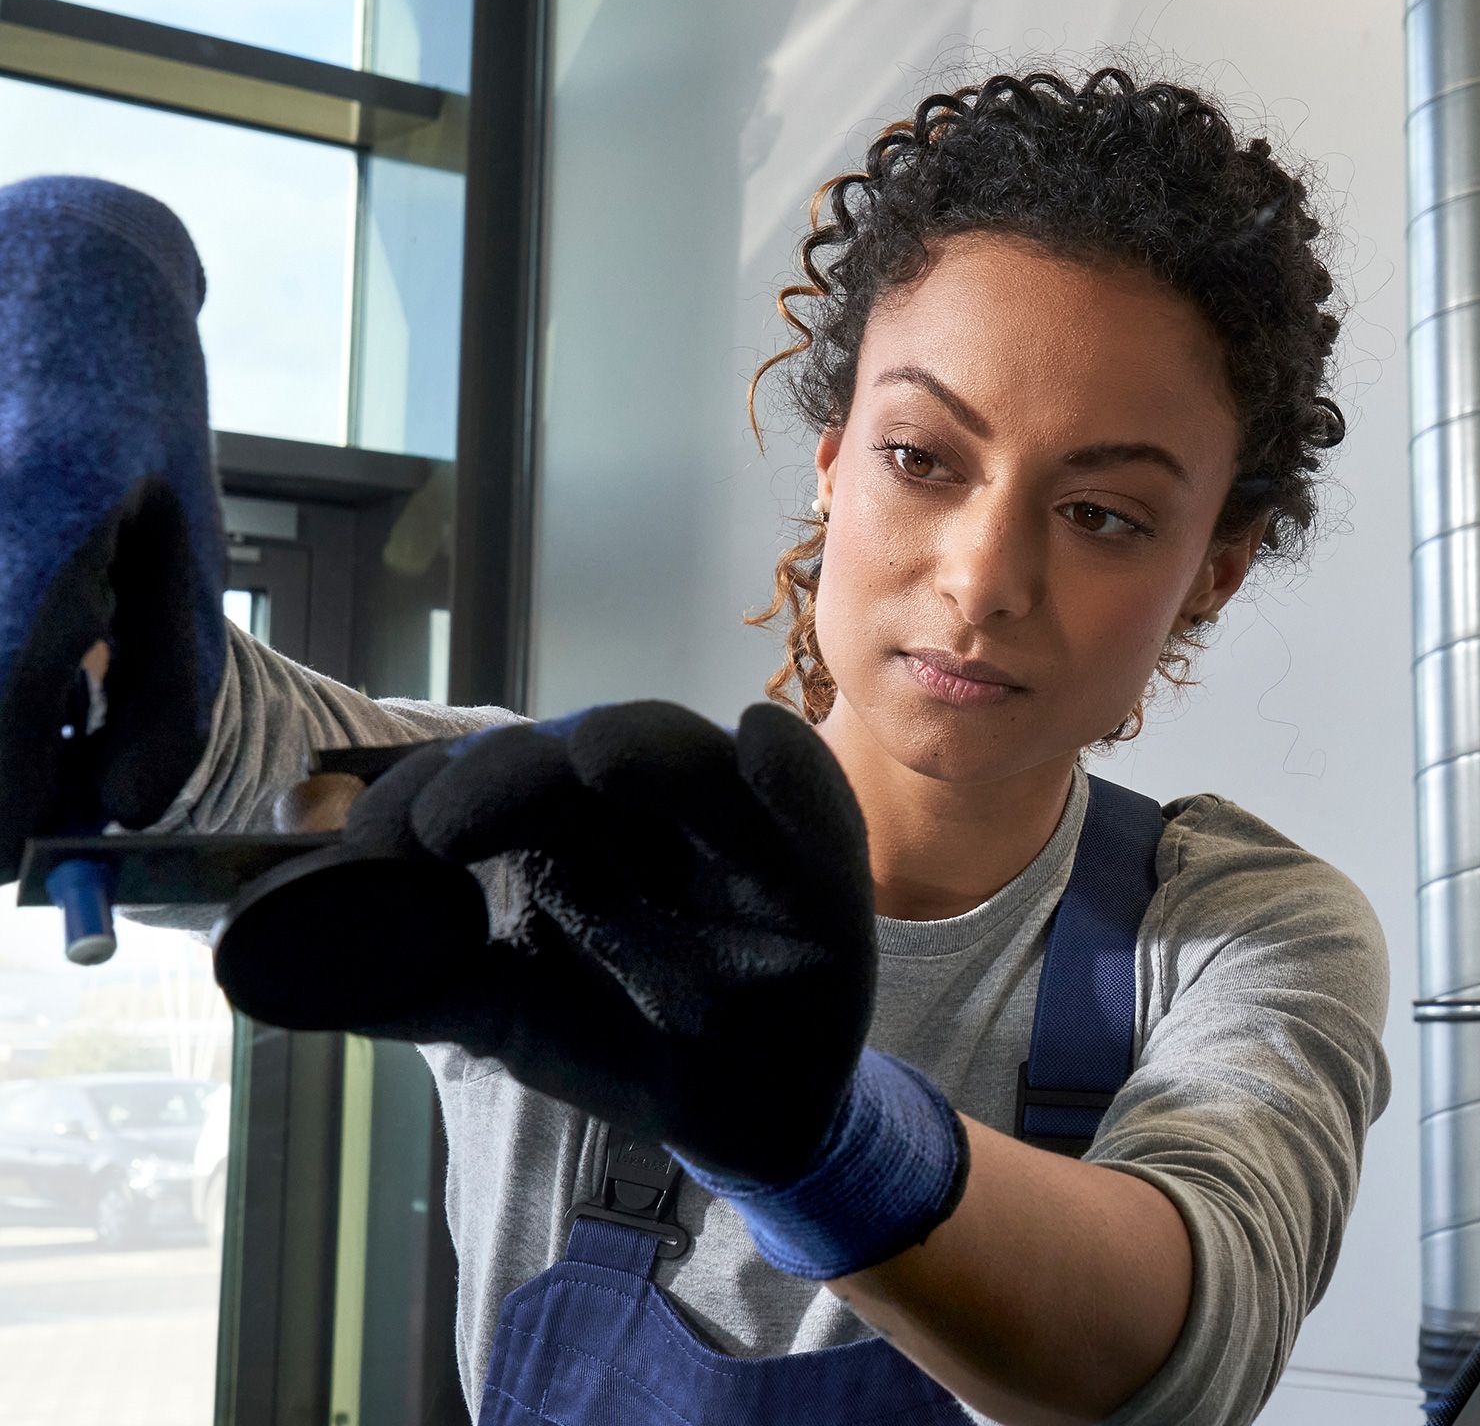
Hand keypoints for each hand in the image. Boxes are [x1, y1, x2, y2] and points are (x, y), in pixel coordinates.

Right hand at [0, 177, 224, 875]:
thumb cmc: (140, 420)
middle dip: (1, 768)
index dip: (2, 819)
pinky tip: (34, 615)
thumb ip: (169, 695)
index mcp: (40, 533)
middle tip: (52, 769)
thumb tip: (122, 810)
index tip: (24, 863)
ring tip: (56, 671)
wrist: (59, 268)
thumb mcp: (190, 553)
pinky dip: (1, 658)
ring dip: (4, 708)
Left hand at [212, 700, 969, 1275]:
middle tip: (439, 829)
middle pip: (579, 749)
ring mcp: (737, 830)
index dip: (430, 791)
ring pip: (688, 754)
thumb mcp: (503, 1012)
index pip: (496, 772)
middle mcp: (652, 807)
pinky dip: (791, 767)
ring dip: (638, 747)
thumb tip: (269, 960)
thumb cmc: (625, 1039)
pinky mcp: (821, 870)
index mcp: (574, 821)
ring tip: (594, 762)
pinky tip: (761, 746)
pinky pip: (814, 799)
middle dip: (508, 771)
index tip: (369, 847)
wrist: (733, 1121)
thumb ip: (406, 979)